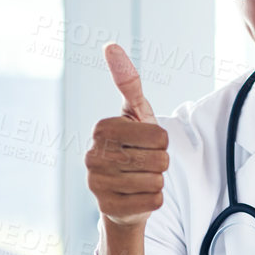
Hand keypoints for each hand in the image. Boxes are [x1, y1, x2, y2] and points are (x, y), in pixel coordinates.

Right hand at [86, 43, 169, 228]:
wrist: (121, 192)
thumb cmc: (132, 146)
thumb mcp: (134, 113)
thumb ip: (127, 82)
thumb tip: (110, 45)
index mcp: (101, 128)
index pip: (159, 136)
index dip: (161, 142)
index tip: (144, 143)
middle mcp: (93, 155)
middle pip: (159, 159)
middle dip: (160, 163)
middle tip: (143, 163)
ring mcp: (97, 184)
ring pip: (156, 181)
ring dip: (156, 181)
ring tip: (138, 179)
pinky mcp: (108, 209)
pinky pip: (153, 202)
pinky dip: (153, 200)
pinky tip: (136, 197)